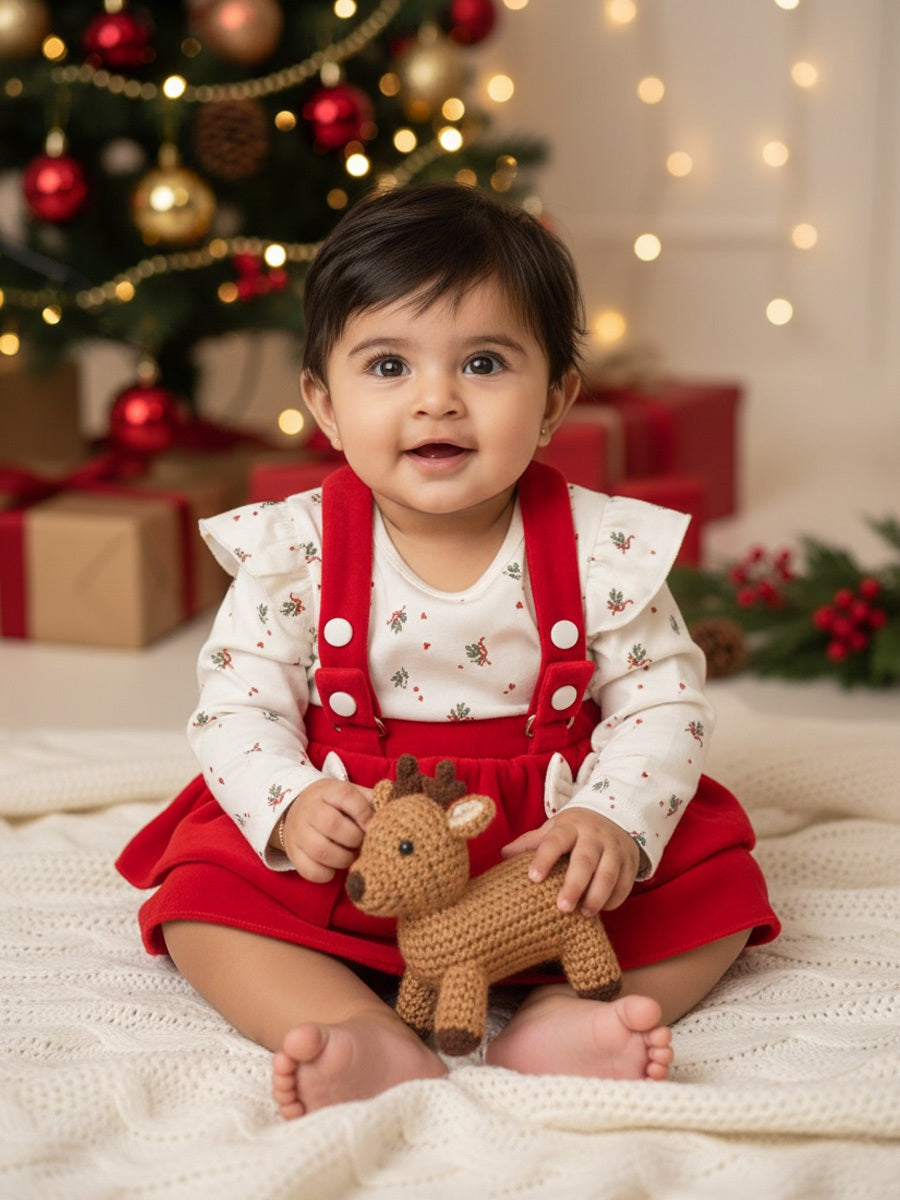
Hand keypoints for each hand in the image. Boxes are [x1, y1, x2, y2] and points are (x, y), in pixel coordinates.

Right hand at [275, 778, 372, 882]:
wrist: (297, 809)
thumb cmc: (335, 805)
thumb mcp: (351, 794)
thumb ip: (371, 800)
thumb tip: (393, 809)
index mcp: (327, 791)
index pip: (345, 796)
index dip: (363, 813)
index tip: (373, 825)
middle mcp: (309, 809)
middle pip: (332, 825)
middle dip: (354, 838)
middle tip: (362, 843)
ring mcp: (298, 832)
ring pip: (321, 850)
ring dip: (343, 858)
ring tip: (351, 856)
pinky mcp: (293, 853)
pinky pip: (309, 870)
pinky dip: (327, 874)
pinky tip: (334, 867)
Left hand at [501, 808, 638, 916]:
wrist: (616, 815)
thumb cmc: (576, 829)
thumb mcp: (554, 829)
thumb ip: (531, 843)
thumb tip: (503, 854)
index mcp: (570, 827)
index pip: (555, 841)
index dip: (544, 858)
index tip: (533, 878)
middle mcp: (594, 836)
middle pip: (585, 861)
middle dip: (574, 885)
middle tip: (562, 908)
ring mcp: (615, 849)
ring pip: (608, 874)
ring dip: (596, 896)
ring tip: (583, 914)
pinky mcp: (630, 862)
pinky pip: (625, 884)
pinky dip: (613, 899)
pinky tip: (600, 909)